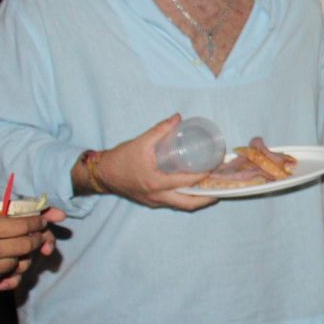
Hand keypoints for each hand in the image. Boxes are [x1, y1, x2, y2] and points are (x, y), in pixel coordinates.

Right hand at [93, 115, 218, 210]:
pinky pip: (174, 203)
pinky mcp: (152, 202)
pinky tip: (193, 188)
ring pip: (183, 206)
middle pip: (190, 204)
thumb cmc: (120, 159)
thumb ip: (160, 129)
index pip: (188, 182)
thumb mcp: (140, 142)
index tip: (216, 167)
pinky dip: (186, 198)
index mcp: (157, 183)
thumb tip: (177, 117)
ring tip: (212, 189)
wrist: (101, 174)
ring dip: (199, 199)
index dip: (204, 175)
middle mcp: (158, 196)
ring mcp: (155, 202)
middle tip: (222, 187)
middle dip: (209, 198)